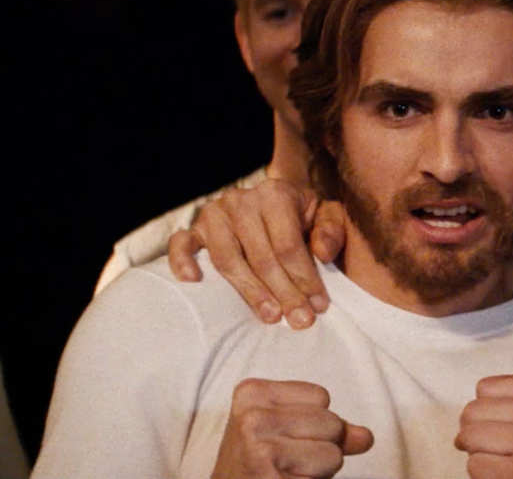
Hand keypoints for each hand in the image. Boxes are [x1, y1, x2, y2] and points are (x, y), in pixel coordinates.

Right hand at [166, 179, 347, 327]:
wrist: (275, 202)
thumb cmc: (303, 216)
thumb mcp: (326, 216)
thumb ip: (331, 231)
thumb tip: (322, 253)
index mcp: (276, 193)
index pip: (289, 244)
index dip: (305, 278)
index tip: (318, 307)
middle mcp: (241, 200)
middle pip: (261, 256)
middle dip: (284, 292)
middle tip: (299, 320)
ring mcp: (214, 213)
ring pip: (228, 259)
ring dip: (249, 291)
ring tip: (270, 316)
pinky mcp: (194, 228)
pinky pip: (181, 244)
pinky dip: (182, 261)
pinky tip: (194, 282)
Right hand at [212, 378, 372, 478]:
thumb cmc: (257, 461)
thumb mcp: (286, 430)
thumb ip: (329, 427)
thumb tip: (366, 437)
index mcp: (252, 392)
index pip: (321, 396)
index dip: (315, 422)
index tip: (283, 437)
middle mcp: (252, 418)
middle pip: (331, 424)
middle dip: (321, 446)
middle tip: (287, 460)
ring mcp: (258, 449)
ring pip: (333, 454)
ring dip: (319, 470)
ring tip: (287, 472)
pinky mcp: (268, 478)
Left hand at [455, 374, 512, 478]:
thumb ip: (509, 399)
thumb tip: (468, 411)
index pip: (485, 388)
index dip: (488, 413)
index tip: (511, 429)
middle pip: (473, 411)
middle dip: (477, 433)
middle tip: (504, 449)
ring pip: (469, 437)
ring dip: (479, 454)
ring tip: (507, 462)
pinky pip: (475, 465)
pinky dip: (483, 475)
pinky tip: (508, 475)